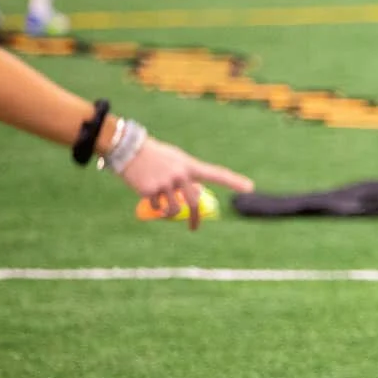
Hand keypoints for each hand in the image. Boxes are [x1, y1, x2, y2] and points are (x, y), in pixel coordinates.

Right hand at [119, 136, 253, 230]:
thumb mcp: (175, 161)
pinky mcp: (150, 189)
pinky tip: (149, 197)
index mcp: (189, 165)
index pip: (216, 174)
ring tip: (164, 209)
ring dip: (171, 214)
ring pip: (175, 210)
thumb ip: (187, 177)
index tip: (250, 187)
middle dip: (196, 219)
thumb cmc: (154, 156)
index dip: (233, 181)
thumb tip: (195, 197)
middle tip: (194, 229)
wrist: (128, 148)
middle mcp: (180, 174)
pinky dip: (155, 207)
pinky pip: (157, 207)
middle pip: (194, 203)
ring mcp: (166, 182)